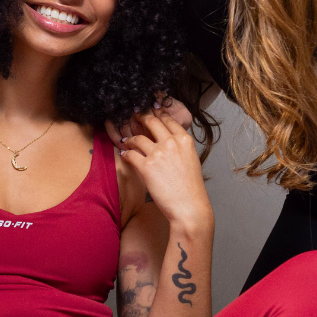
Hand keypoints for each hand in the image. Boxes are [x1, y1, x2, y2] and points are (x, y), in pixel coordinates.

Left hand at [118, 110, 212, 231]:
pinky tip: (125, 155)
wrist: (189, 207)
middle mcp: (172, 143)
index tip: (150, 109)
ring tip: (126, 140)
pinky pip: (130, 154)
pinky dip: (126, 154)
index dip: (157, 112)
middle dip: (140, 116)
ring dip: (129, 139)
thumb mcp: (191, 160)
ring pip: (137, 138)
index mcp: (185, 140)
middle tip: (133, 116)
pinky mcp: (146, 167)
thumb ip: (180, 147)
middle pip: (151, 121)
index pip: (168, 119)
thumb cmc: (191, 189)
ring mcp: (158, 154)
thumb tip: (169, 142)